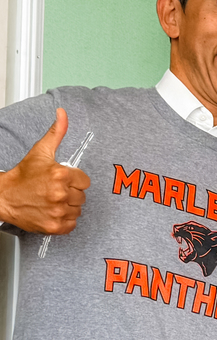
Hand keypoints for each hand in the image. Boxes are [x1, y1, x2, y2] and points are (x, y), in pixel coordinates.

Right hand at [0, 108, 90, 233]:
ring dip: (68, 206)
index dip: (74, 180)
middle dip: (71, 192)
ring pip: (78, 210)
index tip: (62, 179)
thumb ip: (56, 133)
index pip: (85, 181)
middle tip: (54, 190)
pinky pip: (72, 224)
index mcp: (61, 175)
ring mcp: (57, 212)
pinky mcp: (54, 226)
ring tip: (52, 200)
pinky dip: (64, 220)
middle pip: (82, 196)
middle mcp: (60, 194)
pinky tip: (52, 211)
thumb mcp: (40, 152)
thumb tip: (63, 114)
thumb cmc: (23, 176)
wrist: (3, 197)